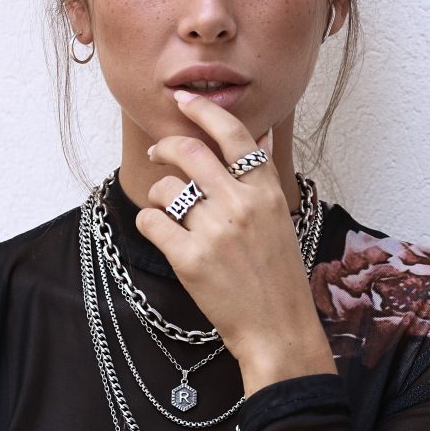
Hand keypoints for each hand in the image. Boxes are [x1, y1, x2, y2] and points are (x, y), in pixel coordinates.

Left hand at [136, 91, 336, 395]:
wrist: (278, 328)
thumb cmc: (279, 279)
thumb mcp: (281, 222)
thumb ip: (262, 183)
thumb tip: (256, 141)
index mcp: (266, 193)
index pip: (234, 134)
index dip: (205, 111)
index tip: (185, 102)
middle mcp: (240, 205)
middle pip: (189, 152)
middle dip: (166, 147)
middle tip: (158, 153)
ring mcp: (214, 232)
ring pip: (165, 189)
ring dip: (159, 195)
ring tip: (166, 210)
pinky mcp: (190, 260)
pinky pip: (151, 222)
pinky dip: (148, 222)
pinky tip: (159, 232)